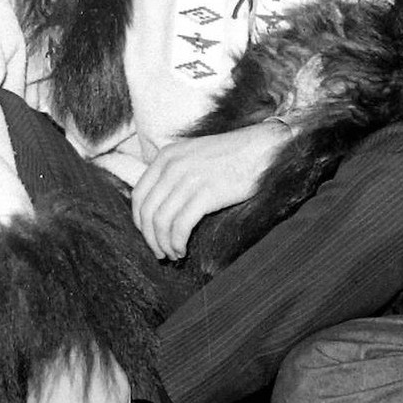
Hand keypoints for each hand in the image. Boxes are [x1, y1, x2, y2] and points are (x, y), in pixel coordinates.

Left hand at [131, 121, 286, 259]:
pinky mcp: (206, 194)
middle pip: (147, 212)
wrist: (263, 149)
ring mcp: (189, 179)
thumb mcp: (193, 155)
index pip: (139, 195)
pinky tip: (183, 250)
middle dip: (150, 238)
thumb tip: (159, 206)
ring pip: (161, 222)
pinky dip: (177, 243)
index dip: (140, 222)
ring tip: (174, 254)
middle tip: (160, 252)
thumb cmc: (232, 156)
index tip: (149, 235)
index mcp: (167, 156)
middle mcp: (173, 166)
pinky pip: (180, 227)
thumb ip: (173, 173)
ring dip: (164, 244)